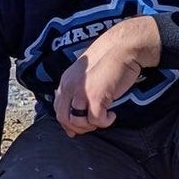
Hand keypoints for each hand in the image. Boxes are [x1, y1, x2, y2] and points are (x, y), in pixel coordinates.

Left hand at [53, 15, 159, 136]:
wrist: (121, 49)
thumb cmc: (108, 62)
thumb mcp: (85, 75)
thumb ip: (78, 89)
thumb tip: (77, 111)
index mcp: (65, 81)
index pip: (57, 109)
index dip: (66, 123)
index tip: (77, 130)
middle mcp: (69, 86)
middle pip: (64, 118)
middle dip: (78, 128)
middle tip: (94, 125)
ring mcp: (81, 91)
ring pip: (78, 122)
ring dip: (92, 126)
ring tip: (103, 118)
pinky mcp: (96, 96)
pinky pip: (96, 120)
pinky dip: (105, 122)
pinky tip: (113, 115)